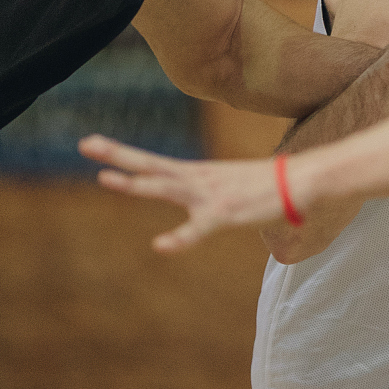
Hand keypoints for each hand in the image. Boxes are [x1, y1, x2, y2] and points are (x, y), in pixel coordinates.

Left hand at [79, 134, 326, 252]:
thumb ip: (219, 193)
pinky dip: (179, 238)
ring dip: (136, 183)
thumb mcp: (235, 186)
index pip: (154, 162)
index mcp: (199, 174)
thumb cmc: (273, 185)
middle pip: (151, 165)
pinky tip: (160, 245)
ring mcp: (209, 195)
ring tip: (104, 178)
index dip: (122, 155)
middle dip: (117, 155)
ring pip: (165, 187)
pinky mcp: (224, 213)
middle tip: (85, 143)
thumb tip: (218, 201)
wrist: (302, 181)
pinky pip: (197, 229)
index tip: (93, 144)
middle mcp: (198, 180)